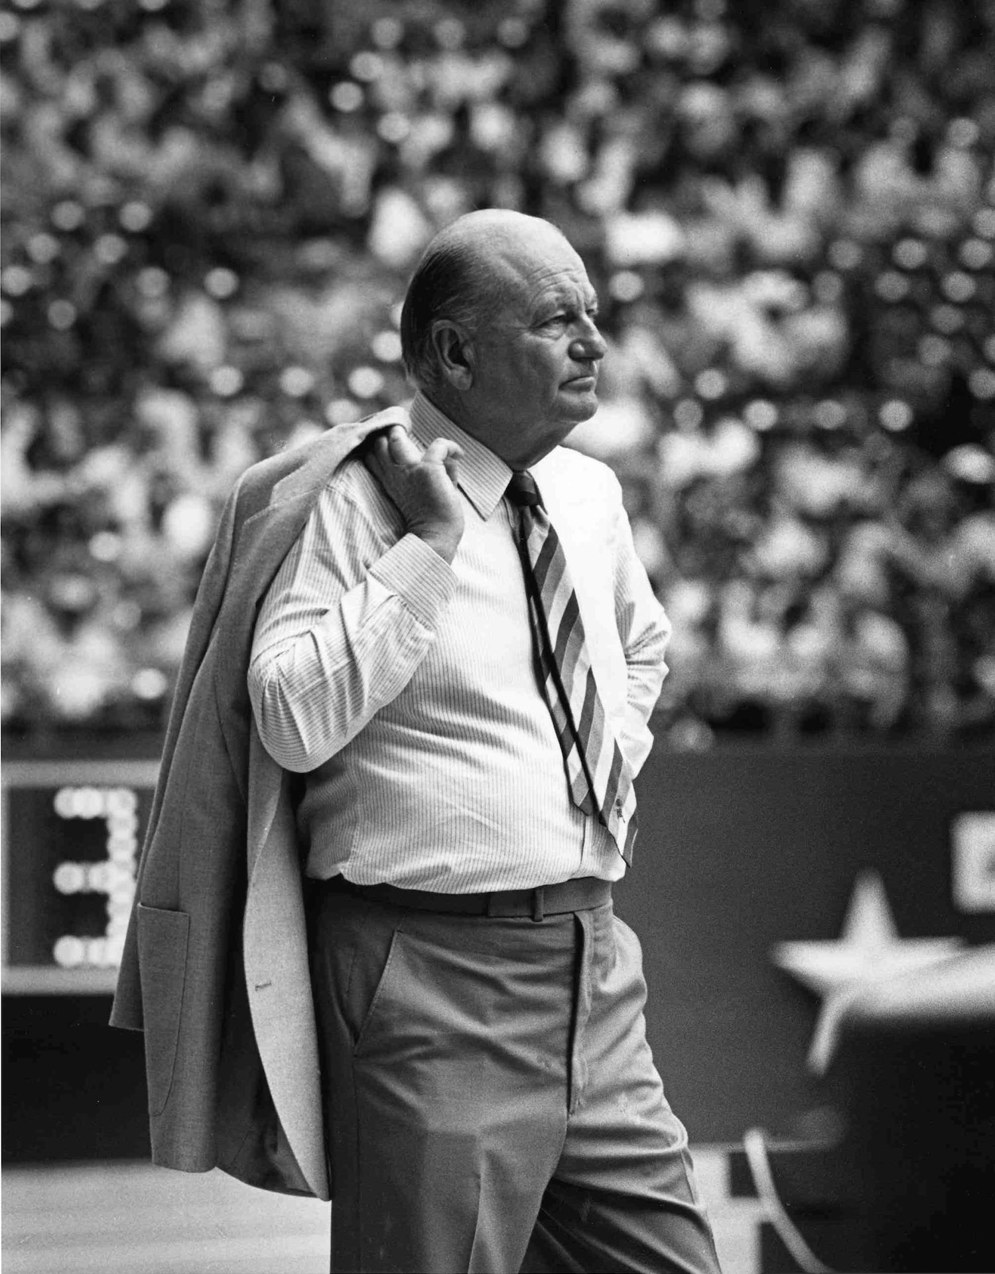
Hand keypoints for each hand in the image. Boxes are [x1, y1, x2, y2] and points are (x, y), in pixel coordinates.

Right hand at [364, 426, 464, 562]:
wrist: (435, 539)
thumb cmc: (433, 522)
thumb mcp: (423, 495)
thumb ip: (432, 474)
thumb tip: (452, 459)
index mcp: (390, 483)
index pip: (372, 455)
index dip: (381, 445)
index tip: (398, 443)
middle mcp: (395, 474)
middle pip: (379, 442)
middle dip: (391, 434)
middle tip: (410, 436)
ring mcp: (410, 470)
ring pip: (396, 437)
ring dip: (409, 434)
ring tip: (429, 444)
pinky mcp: (428, 469)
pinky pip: (439, 445)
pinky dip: (451, 445)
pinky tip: (459, 454)